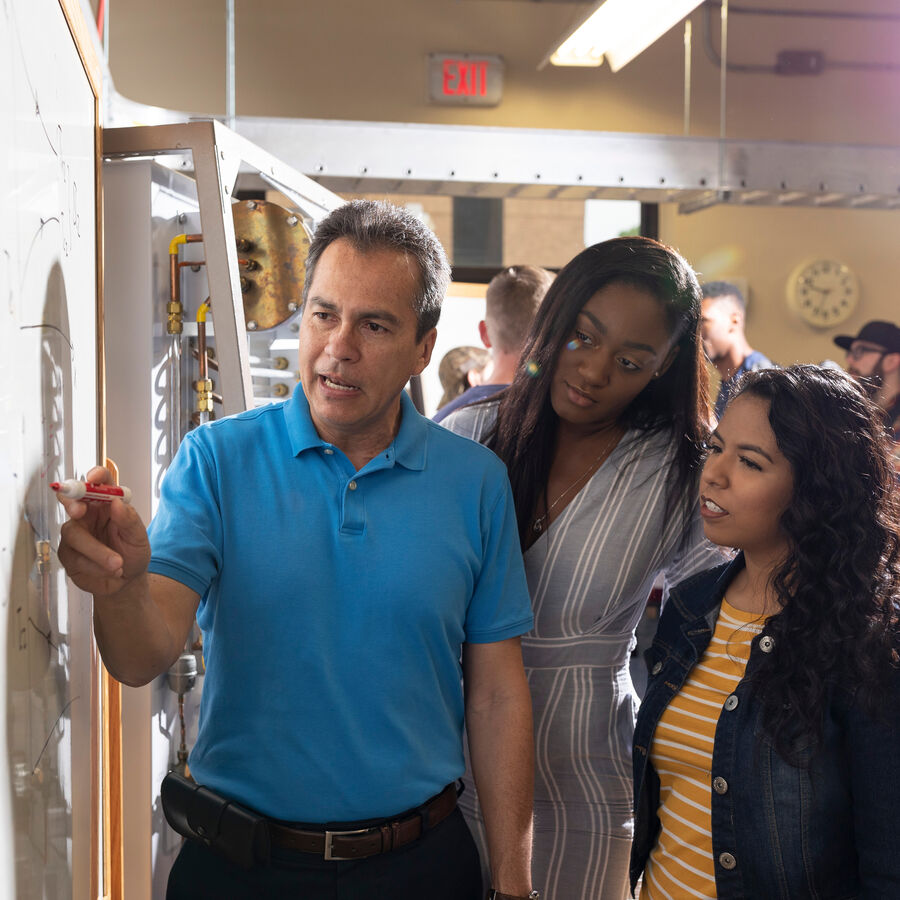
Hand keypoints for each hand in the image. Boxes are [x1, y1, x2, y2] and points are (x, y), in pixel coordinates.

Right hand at [56, 465, 150, 596]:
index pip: (100, 483)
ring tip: (118, 564)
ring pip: (73, 535)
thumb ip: (129, 519)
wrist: (127, 581)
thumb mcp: (138, 536)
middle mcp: (87, 515)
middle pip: (71, 501)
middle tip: (79, 511)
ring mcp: (75, 535)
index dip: (96, 476)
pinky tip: (110, 571)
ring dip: (97, 551)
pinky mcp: (68, 555)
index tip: (94, 477)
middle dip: (72, 503)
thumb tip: (118, 503)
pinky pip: (76, 558)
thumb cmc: (132, 552)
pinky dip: (95, 566)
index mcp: (106, 504)